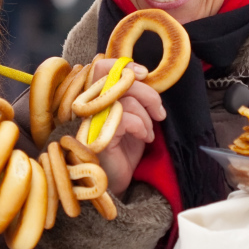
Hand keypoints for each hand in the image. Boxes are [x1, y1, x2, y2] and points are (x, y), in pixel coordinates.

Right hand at [90, 60, 165, 198]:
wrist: (117, 182)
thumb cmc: (124, 149)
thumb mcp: (132, 118)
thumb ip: (133, 98)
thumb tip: (145, 77)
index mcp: (96, 98)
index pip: (100, 67)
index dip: (122, 65)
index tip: (144, 73)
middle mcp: (89, 106)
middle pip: (118, 80)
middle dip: (147, 93)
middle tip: (159, 112)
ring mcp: (91, 121)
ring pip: (127, 100)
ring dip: (147, 116)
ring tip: (149, 133)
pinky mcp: (97, 136)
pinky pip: (126, 119)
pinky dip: (141, 126)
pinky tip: (144, 138)